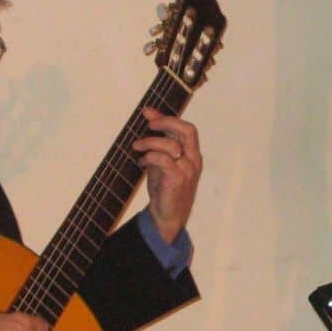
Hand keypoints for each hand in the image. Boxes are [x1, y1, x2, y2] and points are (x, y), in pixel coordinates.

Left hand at [133, 107, 201, 244]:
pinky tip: (142, 161)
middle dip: (166, 122)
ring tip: (138, 147)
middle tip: (148, 124)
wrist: (167, 216)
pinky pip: (162, 159)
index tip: (148, 114)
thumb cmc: (165, 187)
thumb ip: (158, 139)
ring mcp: (187, 170)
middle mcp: (193, 160)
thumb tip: (149, 115)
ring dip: (149, 142)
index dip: (167, 118)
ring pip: (170, 145)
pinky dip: (149, 156)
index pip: (187, 128)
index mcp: (192, 154)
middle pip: (187, 130)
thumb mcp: (161, 160)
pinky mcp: (177, 179)